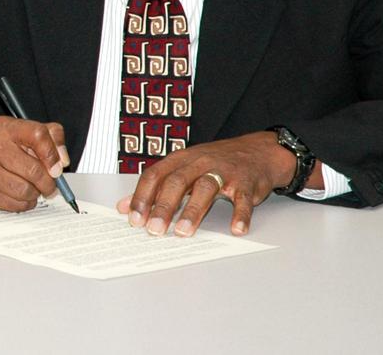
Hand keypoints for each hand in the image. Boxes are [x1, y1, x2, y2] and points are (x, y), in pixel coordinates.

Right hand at [0, 116, 69, 211]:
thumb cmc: (4, 148)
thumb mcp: (26, 133)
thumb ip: (52, 138)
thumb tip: (62, 160)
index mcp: (5, 127)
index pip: (37, 135)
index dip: (52, 154)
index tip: (57, 167)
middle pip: (33, 170)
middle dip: (48, 183)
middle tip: (50, 186)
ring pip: (25, 191)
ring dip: (35, 194)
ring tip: (33, 189)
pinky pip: (15, 204)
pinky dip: (24, 204)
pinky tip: (20, 196)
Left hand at [117, 131, 302, 236]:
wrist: (258, 151)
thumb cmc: (215, 162)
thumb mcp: (182, 168)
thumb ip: (155, 187)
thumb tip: (124, 206)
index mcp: (180, 159)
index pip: (155, 175)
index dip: (142, 196)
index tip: (134, 218)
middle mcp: (199, 162)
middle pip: (177, 182)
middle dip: (164, 207)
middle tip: (154, 229)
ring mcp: (224, 171)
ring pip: (206, 188)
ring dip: (193, 211)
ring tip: (183, 231)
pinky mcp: (246, 182)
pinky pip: (242, 198)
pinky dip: (240, 214)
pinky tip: (235, 229)